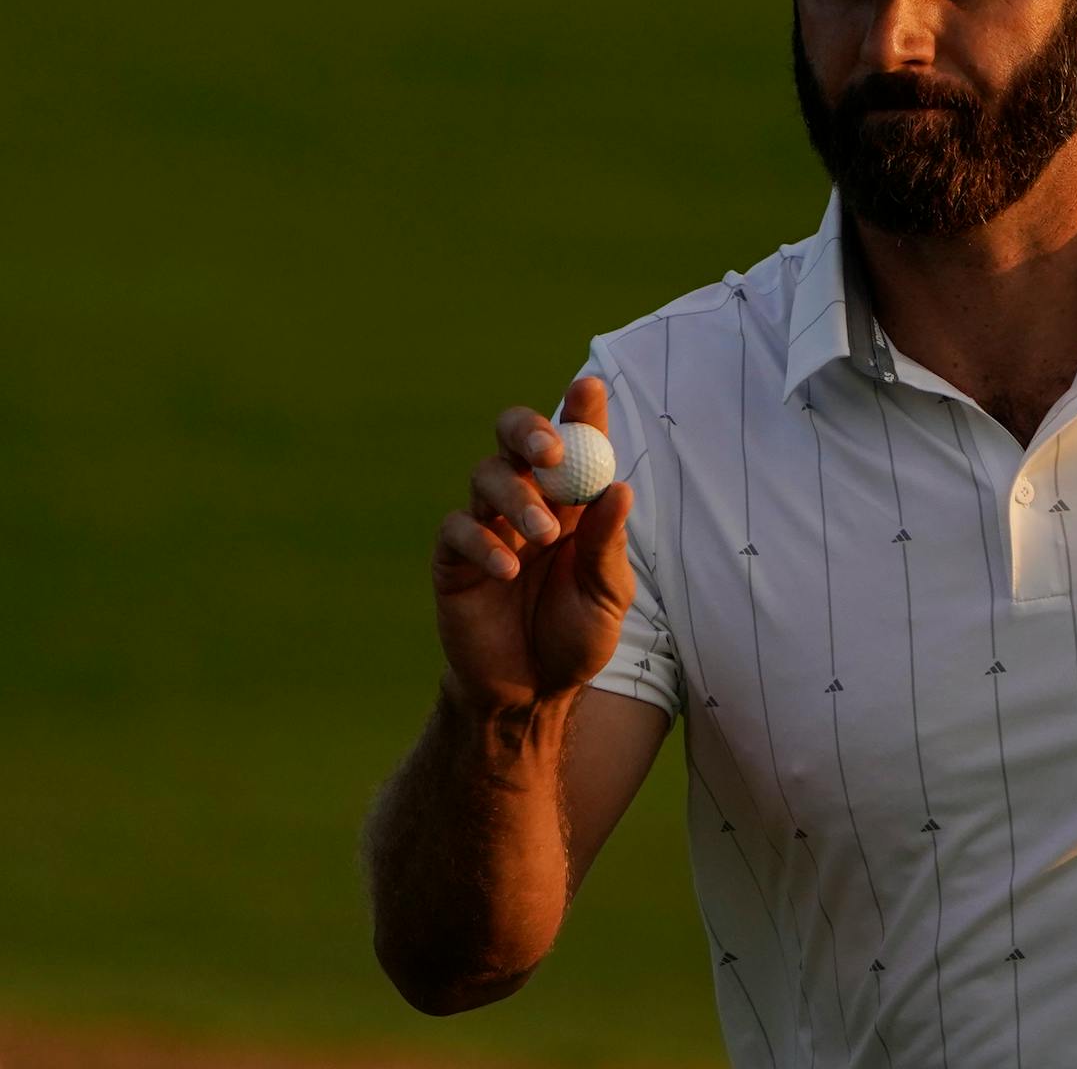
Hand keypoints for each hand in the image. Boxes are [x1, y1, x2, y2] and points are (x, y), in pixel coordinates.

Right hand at [429, 376, 636, 714]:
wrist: (531, 689)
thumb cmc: (577, 635)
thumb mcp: (607, 595)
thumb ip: (608, 544)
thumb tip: (621, 487)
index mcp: (574, 500)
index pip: (576, 441)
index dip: (580, 410)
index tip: (589, 387)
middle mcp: (528, 499)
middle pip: (514, 437)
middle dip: (528, 429)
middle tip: (550, 449)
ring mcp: (488, 524)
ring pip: (486, 475)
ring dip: (516, 496)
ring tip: (543, 534)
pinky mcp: (454, 557)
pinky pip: (458, 529)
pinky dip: (483, 542)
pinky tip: (507, 569)